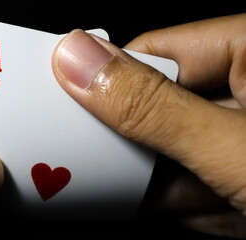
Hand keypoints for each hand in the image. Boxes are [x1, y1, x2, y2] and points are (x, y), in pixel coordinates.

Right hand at [52, 14, 245, 236]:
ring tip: (79, 179)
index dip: (102, 73)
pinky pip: (185, 188)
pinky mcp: (239, 187)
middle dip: (113, 133)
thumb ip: (154, 107)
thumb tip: (81, 63)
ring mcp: (241, 146)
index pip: (158, 50)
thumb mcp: (234, 146)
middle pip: (157, 104)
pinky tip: (120, 205)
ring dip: (128, 175)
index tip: (55, 93)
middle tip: (64, 142)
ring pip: (167, 152)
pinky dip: (154, 203)